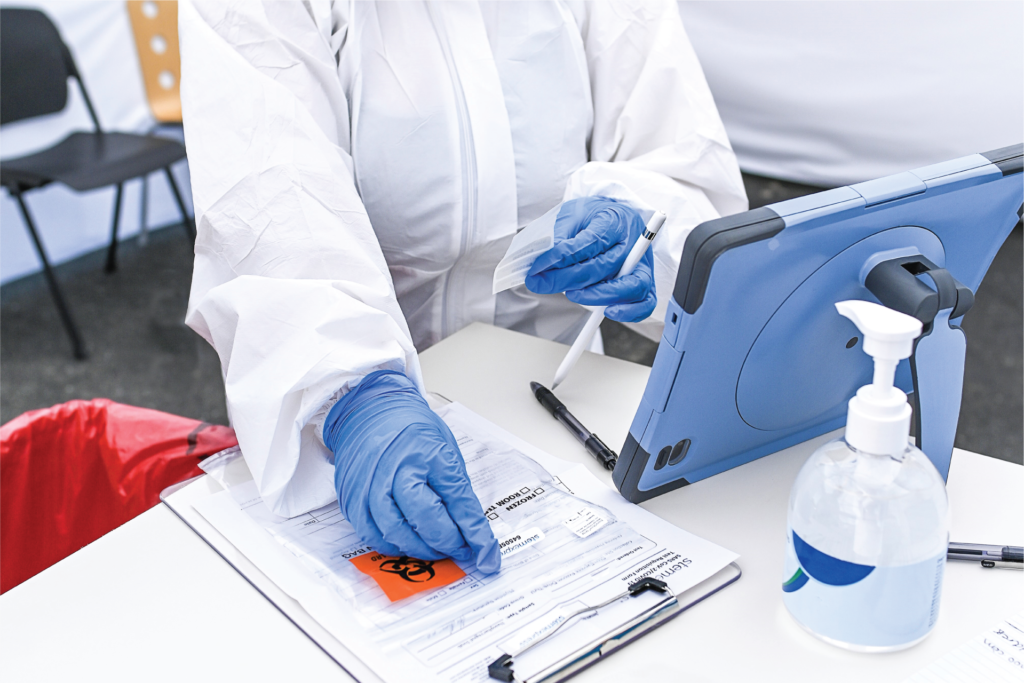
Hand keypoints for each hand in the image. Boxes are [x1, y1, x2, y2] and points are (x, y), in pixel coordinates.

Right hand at [323, 370, 500, 573]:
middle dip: (448, 543)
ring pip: (396, 532)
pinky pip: (371, 534)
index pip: (458, 501)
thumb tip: (471, 529)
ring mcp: (369, 484)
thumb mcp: (444, 448)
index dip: (475, 533)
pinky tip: (406, 544)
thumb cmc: (409, 428)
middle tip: (460, 550)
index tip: (487, 555)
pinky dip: (392, 545)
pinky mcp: (352, 497)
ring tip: (436, 550)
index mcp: (428, 452)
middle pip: (426, 520)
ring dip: (421, 550)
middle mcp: (396, 469)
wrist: (368, 410)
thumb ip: (455, 488)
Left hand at [525, 197, 655, 322]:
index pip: (590, 242)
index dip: (561, 257)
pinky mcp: (645, 282)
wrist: (615, 218)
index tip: (537, 267)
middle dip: (569, 279)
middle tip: (543, 283)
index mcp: (615, 220)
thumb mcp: (573, 214)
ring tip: (573, 295)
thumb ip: (562, 236)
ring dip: (599, 295)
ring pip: (630, 286)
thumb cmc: (595, 217)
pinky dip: (629, 312)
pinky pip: (645, 303)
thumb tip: (547, 261)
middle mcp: (633, 243)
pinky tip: (608, 312)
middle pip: (605, 266)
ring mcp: (642, 265)